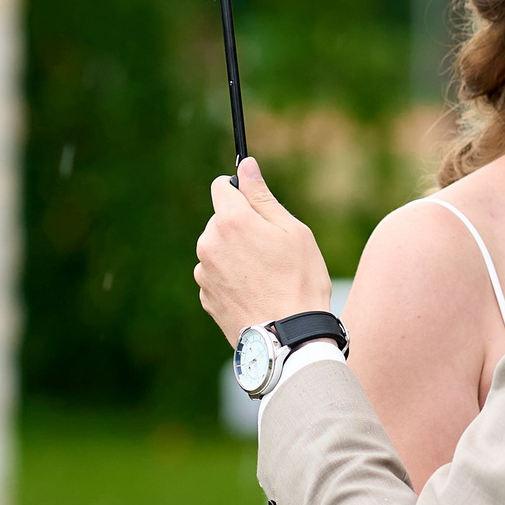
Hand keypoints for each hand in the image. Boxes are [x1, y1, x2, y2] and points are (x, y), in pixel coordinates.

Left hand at [194, 159, 332, 344]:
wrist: (289, 338)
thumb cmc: (299, 281)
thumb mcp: (292, 231)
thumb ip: (262, 196)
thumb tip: (246, 166)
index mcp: (230, 220)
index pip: (221, 186)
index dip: (240, 191)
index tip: (257, 206)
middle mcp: (209, 243)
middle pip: (220, 220)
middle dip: (241, 226)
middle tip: (272, 250)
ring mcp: (204, 273)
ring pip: (218, 249)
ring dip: (235, 254)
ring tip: (266, 277)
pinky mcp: (205, 297)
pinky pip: (217, 276)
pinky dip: (232, 279)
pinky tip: (256, 293)